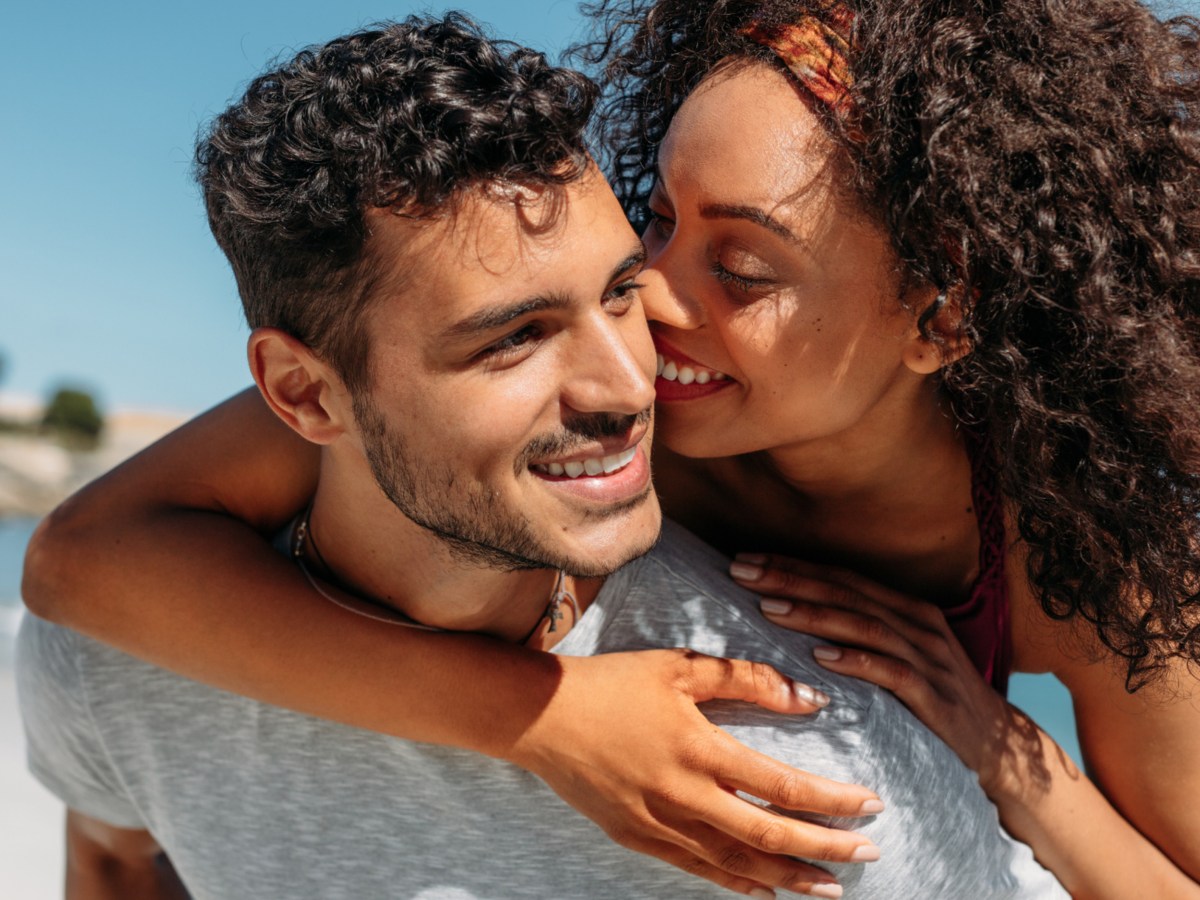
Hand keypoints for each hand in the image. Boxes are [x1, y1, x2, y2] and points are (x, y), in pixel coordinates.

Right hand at [509, 648, 884, 898]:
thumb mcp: (681, 666)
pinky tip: (766, 889)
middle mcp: (682, 794)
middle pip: (768, 835)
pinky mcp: (635, 837)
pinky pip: (696, 869)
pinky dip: (736, 883)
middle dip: (826, 849)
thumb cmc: (613, 683)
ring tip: (830, 888)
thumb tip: (809, 698)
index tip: (871, 805)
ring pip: (736, 864)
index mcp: (699, 747)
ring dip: (788, 877)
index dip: (832, 800)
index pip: (782, 785)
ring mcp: (657, 823)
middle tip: (870, 855)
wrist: (539, 716)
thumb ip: (748, 680)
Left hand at [730, 554, 1022, 795]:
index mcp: (906, 608)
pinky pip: (890, 672)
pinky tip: (820, 658)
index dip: (793, 565)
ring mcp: (928, 657)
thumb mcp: (899, 657)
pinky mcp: (934, 695)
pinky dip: (855, 661)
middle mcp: (917, 624)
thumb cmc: (933, 699)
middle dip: (790, 579)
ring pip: (864, 624)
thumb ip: (858, 634)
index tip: (745, 558)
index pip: (841, 577)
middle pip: (846, 591)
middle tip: (740, 571)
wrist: (999, 748)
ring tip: (768, 608)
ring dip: (814, 615)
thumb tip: (793, 617)